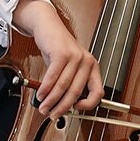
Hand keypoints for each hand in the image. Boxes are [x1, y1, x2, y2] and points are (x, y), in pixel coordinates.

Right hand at [14, 0, 102, 119]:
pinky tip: (41, 94)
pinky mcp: (61, 54)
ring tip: (43, 106)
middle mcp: (87, 62)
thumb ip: (70, 83)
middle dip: (62, 107)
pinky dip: (45, 89)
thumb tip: (64, 104)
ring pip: (63, 86)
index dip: (88, 105)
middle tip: (52, 114)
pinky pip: (52, 77)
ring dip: (51, 100)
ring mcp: (75, 57)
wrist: (48, 26)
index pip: (98, 92)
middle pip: (76, 92)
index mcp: (92, 67)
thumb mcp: (69, 66)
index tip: (75, 110)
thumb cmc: (57, 47)